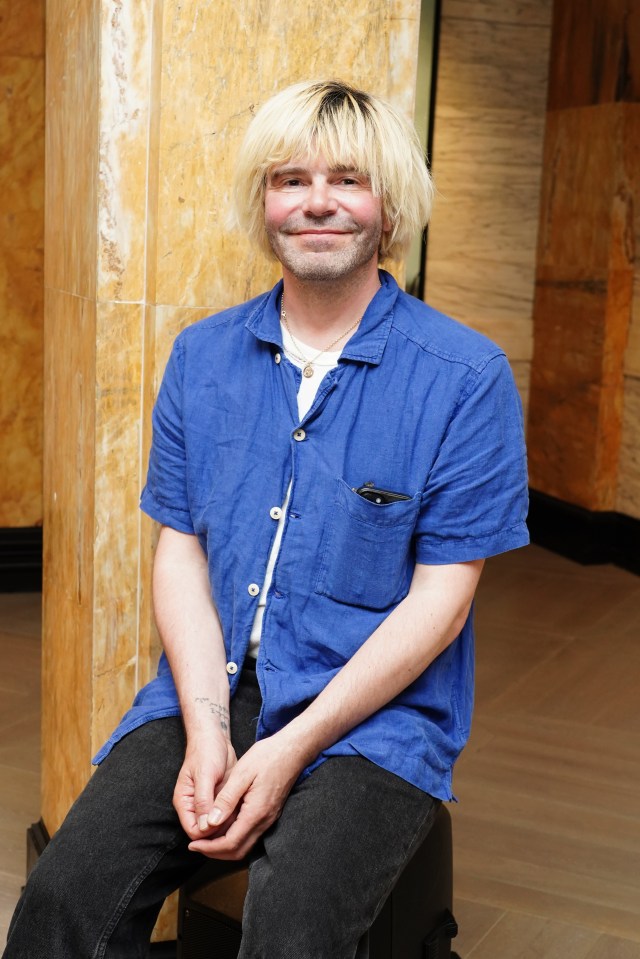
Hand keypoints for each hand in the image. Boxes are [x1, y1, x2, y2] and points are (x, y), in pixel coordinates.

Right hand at [173, 734, 236, 840]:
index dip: (208, 833)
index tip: (223, 822)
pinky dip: (236, 815)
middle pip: (207, 833)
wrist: (215, 738)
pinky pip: (228, 816)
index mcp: (184, 803)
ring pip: (219, 826)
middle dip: (221, 831)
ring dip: (231, 824)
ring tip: (243, 812)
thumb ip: (203, 800)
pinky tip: (246, 808)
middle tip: (237, 818)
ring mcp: (209, 805)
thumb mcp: (204, 774)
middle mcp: (195, 807)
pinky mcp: (221, 800)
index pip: (194, 832)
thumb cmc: (206, 752)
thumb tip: (204, 826)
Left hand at [187, 732, 307, 859]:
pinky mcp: (270, 813)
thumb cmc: (268, 756)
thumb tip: (210, 822)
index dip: (209, 848)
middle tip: (197, 845)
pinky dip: (234, 837)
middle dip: (215, 852)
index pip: (230, 843)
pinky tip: (223, 825)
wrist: (293, 750)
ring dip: (224, 846)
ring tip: (206, 837)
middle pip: (237, 851)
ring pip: (244, 845)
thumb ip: (226, 800)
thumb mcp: (242, 773)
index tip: (193, 844)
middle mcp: (264, 821)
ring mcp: (269, 818)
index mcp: (256, 812)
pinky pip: (250, 834)